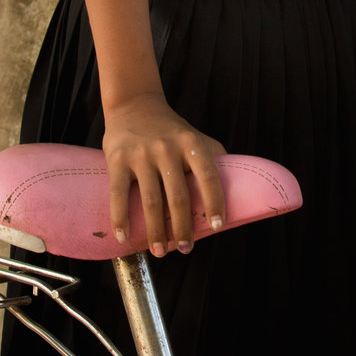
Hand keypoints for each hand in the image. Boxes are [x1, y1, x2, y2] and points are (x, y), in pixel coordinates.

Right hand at [101, 97, 227, 255]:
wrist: (133, 104)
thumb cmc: (170, 129)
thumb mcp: (195, 135)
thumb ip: (214, 156)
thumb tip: (237, 185)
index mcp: (191, 144)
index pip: (208, 176)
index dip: (215, 202)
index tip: (218, 226)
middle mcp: (168, 148)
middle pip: (178, 196)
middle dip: (183, 227)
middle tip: (187, 249)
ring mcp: (142, 154)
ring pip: (150, 200)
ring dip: (156, 231)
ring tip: (160, 251)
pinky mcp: (118, 158)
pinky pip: (119, 193)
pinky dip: (121, 218)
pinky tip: (124, 236)